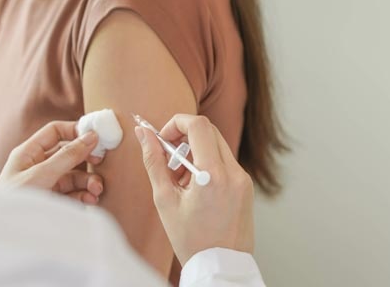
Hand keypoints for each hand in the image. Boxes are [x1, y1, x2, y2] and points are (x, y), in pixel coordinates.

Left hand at [0, 121, 104, 204]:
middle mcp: (37, 166)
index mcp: (28, 153)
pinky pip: (73, 194)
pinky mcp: (53, 202)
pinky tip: (90, 200)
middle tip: (100, 162)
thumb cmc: (13, 201)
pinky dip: (84, 195)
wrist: (5, 235)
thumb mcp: (40, 175)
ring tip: (96, 190)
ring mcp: (46, 185)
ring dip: (88, 181)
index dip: (74, 131)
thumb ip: (67, 156)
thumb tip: (90, 136)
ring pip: (74, 176)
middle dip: (86, 160)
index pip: (54, 132)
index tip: (95, 136)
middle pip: (68, 155)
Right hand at [134, 114, 254, 264]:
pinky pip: (226, 163)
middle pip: (209, 132)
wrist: (220, 267)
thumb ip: (154, 162)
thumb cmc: (190, 240)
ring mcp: (244, 179)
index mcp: (212, 175)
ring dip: (196, 152)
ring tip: (181, 180)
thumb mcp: (165, 200)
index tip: (163, 139)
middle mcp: (234, 173)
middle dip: (185, 138)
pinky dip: (208, 165)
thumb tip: (143, 134)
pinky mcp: (247, 187)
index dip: (176, 123)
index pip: (198, 125)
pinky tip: (195, 189)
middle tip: (169, 160)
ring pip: (218, 146)